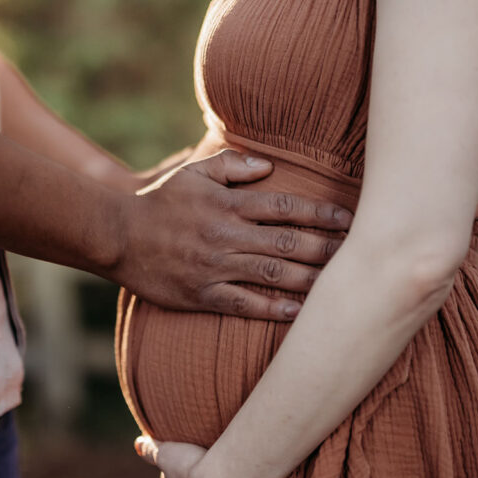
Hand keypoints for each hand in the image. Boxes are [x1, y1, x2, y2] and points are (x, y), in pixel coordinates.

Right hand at [114, 149, 351, 320]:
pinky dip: (273, 308)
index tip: (349, 219)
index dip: (320, 213)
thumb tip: (269, 165)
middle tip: (359, 254)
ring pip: (272, 275)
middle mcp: (226, 235)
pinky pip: (244, 304)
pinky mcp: (202, 295)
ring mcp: (214, 267)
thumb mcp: (192, 174)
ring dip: (310, 279)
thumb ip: (231, 165)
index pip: (285, 207)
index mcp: (227, 204)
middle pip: (287, 243)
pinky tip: (299, 312)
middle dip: (327, 248)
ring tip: (341, 285)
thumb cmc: (160, 202)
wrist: (117, 237)